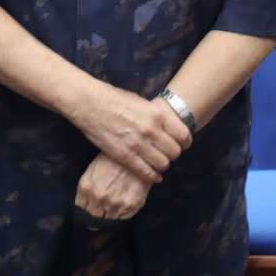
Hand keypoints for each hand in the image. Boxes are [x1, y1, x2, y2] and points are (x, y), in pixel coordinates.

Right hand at [66, 83, 190, 183]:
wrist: (90, 104)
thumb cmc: (116, 99)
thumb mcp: (142, 102)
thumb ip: (157, 117)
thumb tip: (169, 128)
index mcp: (158, 114)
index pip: (184, 135)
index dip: (185, 142)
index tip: (182, 144)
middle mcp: (151, 130)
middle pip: (175, 152)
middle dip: (173, 154)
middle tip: (167, 153)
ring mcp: (138, 144)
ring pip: (163, 164)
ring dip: (162, 165)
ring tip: (158, 163)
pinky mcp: (125, 156)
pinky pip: (146, 172)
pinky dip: (153, 176)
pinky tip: (153, 175)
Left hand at [74, 153, 150, 220]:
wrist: (136, 153)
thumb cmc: (112, 158)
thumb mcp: (92, 170)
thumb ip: (87, 189)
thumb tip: (86, 206)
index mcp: (86, 188)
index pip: (81, 210)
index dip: (86, 210)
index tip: (90, 210)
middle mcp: (98, 198)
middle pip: (93, 219)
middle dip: (96, 215)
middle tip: (102, 211)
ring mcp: (114, 204)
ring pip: (108, 221)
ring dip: (109, 216)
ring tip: (114, 208)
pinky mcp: (130, 206)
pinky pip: (122, 219)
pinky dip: (122, 215)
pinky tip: (123, 205)